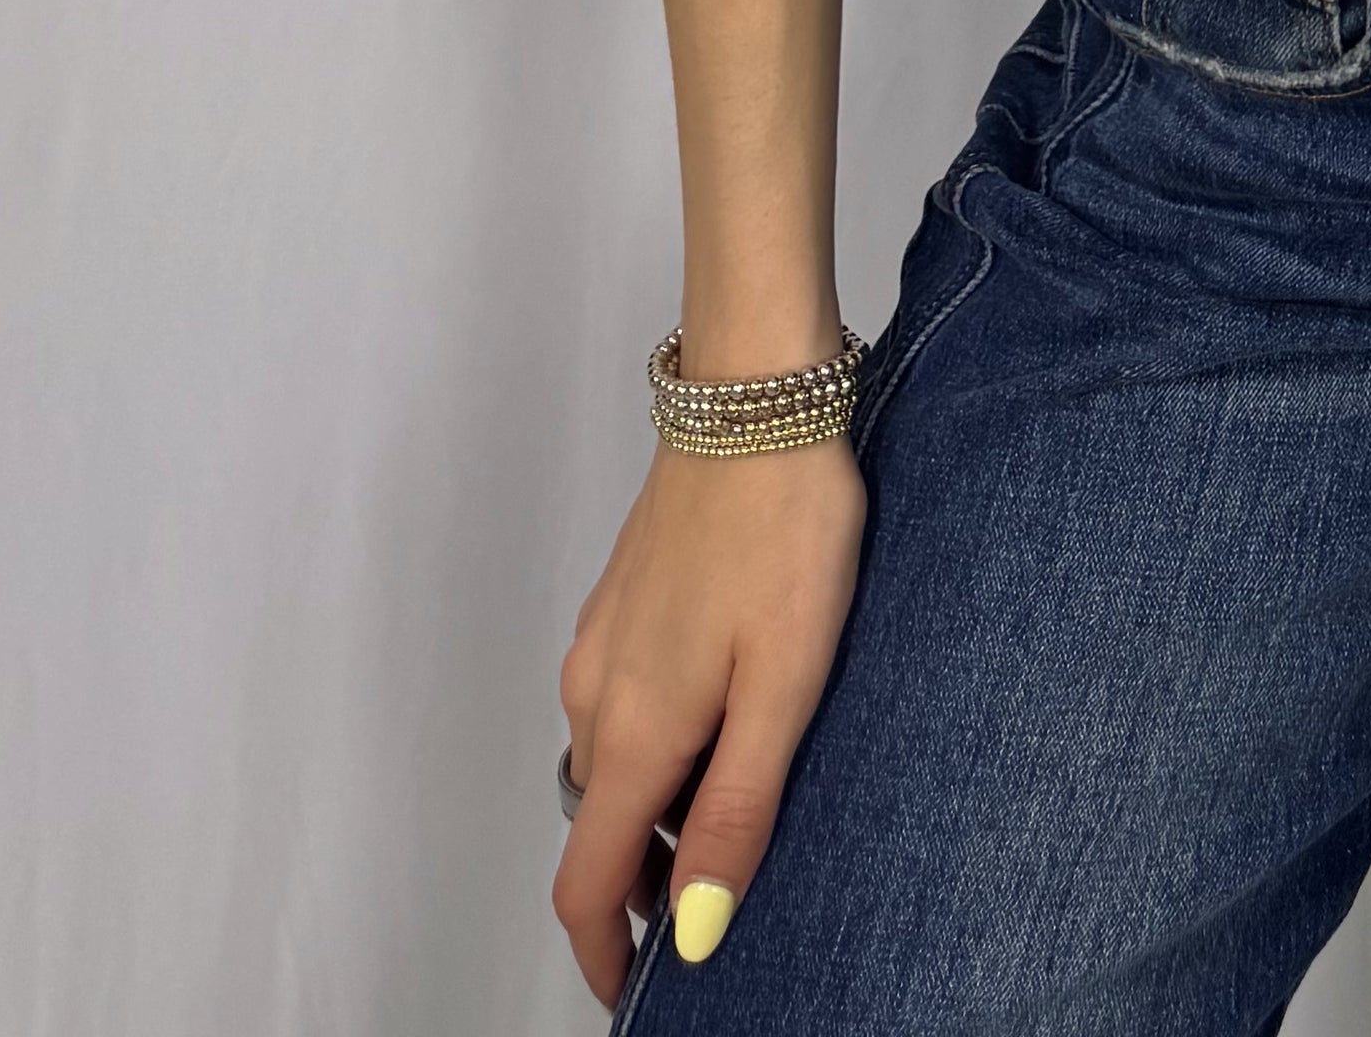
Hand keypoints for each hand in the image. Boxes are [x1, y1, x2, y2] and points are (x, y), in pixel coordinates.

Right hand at [553, 433, 865, 1005]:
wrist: (758, 393)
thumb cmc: (784, 528)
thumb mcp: (784, 687)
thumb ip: (736, 810)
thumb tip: (693, 928)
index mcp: (633, 727)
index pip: (586, 881)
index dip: (606, 950)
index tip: (639, 989)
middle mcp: (595, 689)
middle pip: (598, 825)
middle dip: (645, 878)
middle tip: (726, 889)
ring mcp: (602, 638)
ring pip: (610, 760)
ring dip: (657, 802)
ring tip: (747, 790)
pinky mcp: (623, 598)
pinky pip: (623, 701)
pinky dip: (660, 738)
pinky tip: (733, 706)